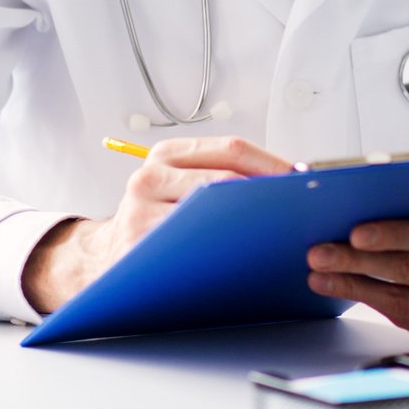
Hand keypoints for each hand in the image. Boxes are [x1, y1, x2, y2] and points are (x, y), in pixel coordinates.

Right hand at [21, 136, 290, 312]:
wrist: (105, 259)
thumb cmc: (157, 223)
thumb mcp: (178, 187)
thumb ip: (219, 176)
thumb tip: (289, 179)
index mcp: (166, 154)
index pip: (231, 149)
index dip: (273, 163)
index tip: (304, 180)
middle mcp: (150, 176)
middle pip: (224, 178)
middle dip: (268, 193)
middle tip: (301, 208)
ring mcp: (140, 211)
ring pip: (210, 211)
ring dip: (252, 223)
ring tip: (281, 232)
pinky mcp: (139, 245)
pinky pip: (193, 246)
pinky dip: (226, 250)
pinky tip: (248, 257)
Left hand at [307, 218, 408, 345]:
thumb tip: (375, 199)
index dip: (393, 235)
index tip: (356, 232)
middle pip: (407, 270)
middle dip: (356, 262)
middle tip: (319, 254)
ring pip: (399, 300)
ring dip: (353, 286)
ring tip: (319, 275)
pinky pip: (405, 319)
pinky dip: (371, 303)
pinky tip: (345, 291)